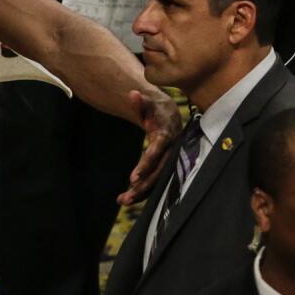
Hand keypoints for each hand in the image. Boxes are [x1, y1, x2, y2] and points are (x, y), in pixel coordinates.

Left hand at [120, 86, 180, 205]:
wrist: (169, 115)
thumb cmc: (155, 109)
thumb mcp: (148, 104)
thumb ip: (139, 102)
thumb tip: (132, 93)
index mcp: (166, 135)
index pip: (157, 152)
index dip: (146, 165)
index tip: (132, 178)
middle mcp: (171, 150)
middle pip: (158, 172)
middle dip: (143, 186)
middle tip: (126, 197)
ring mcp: (170, 160)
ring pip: (158, 180)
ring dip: (142, 193)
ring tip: (123, 201)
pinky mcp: (166, 166)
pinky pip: (156, 181)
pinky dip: (144, 191)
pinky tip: (128, 199)